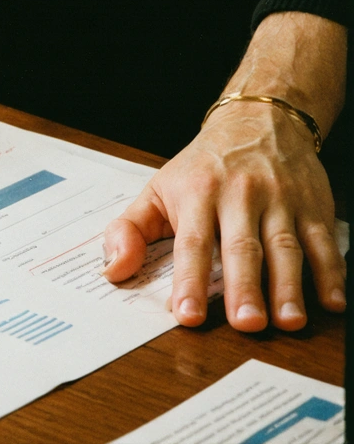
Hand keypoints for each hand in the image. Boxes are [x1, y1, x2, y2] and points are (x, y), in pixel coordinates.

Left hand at [103, 11, 346, 331]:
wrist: (258, 120)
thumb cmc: (201, 167)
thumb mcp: (156, 190)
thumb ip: (129, 231)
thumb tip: (113, 271)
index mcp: (197, 194)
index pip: (192, 243)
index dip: (188, 281)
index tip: (187, 316)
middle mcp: (240, 196)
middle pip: (242, 247)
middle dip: (244, 287)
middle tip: (246, 323)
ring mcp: (280, 201)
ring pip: (286, 247)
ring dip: (289, 286)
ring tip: (288, 321)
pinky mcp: (313, 206)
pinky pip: (324, 242)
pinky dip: (331, 272)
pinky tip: (331, 301)